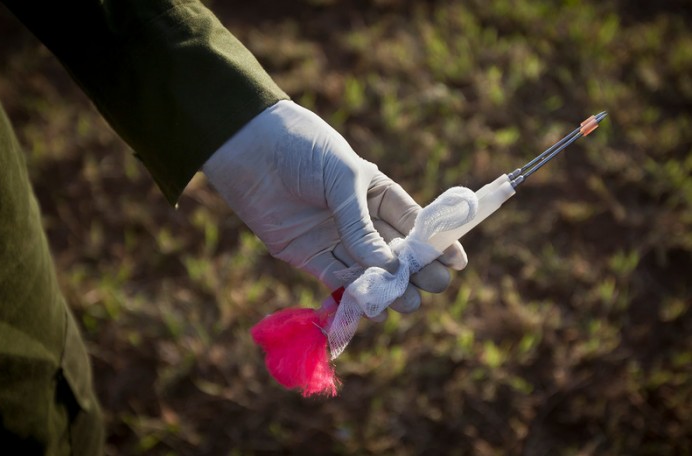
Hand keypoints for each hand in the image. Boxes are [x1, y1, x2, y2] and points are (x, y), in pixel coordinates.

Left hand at [203, 100, 467, 318]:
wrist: (249, 149)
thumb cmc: (304, 149)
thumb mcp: (342, 177)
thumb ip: (361, 223)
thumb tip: (385, 266)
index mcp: (377, 194)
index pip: (414, 223)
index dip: (436, 244)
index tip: (457, 262)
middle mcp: (359, 220)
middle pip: (394, 253)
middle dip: (415, 271)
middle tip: (432, 287)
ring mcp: (335, 239)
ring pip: (368, 271)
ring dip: (387, 288)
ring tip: (407, 303)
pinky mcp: (308, 255)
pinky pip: (336, 277)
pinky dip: (353, 291)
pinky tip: (371, 301)